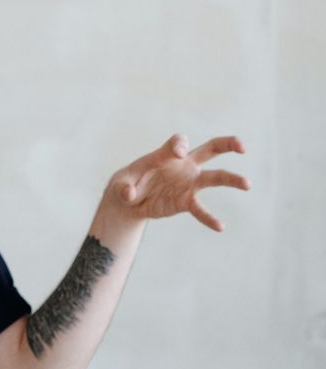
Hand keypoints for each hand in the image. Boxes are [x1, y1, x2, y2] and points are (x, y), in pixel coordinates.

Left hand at [106, 134, 247, 231]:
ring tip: (247, 184)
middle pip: (211, 149)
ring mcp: (188, 182)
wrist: (128, 201)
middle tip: (242, 147)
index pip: (178, 143)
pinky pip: (200, 209)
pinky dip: (209, 217)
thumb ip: (124, 186)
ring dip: (231, 179)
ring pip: (215, 177)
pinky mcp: (186, 201)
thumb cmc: (125, 184)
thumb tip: (129, 193)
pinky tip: (220, 226)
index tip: (180, 153)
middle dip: (228, 144)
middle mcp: (183, 165)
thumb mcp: (120, 183)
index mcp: (165, 155)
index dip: (180, 145)